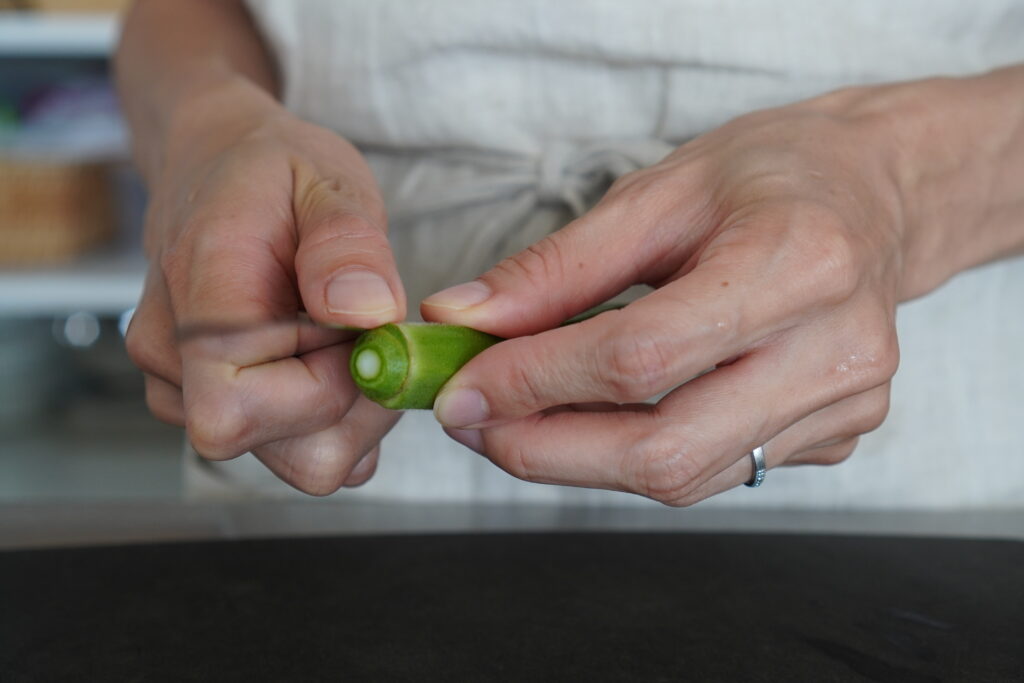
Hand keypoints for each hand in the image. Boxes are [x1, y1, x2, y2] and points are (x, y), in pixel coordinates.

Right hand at [126, 80, 403, 494]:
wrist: (216, 166)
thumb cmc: (271, 171)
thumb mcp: (327, 178)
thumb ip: (346, 242)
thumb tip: (366, 312)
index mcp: (199, 298)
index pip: (238, 408)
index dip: (325, 388)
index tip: (359, 329)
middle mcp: (175, 362)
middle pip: (290, 455)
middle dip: (359, 406)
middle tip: (372, 332)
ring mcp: (187, 393)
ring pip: (302, 461)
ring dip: (353, 411)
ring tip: (348, 335)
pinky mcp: (215, 408)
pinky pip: (298, 450)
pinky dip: (335, 416)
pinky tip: (331, 356)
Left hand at [421, 90, 912, 504]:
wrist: (874, 197)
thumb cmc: (772, 175)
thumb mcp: (656, 194)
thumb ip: (555, 268)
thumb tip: (459, 319)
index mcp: (799, 264)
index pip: (642, 358)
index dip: (536, 382)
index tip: (461, 389)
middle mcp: (836, 353)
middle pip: (664, 449)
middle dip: (545, 449)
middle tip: (476, 422)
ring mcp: (843, 407)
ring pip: (683, 477)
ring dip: (579, 459)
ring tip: (522, 416)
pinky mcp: (835, 438)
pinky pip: (712, 471)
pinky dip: (635, 454)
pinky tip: (600, 416)